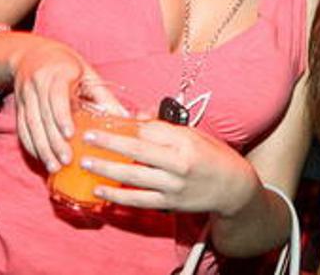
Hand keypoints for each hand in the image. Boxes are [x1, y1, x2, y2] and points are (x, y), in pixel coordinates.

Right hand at [11, 38, 100, 172]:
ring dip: (41, 148)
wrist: (31, 54)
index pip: (57, 97)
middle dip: (53, 141)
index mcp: (57, 73)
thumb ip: (104, 96)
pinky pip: (22, 128)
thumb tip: (125, 118)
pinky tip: (41, 158)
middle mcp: (38, 84)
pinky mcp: (19, 106)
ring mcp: (25, 95)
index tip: (70, 135)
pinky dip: (31, 145)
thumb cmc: (66, 64)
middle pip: (43, 116)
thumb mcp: (88, 73)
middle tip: (66, 161)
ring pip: (30, 125)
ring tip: (54, 167)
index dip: (61, 116)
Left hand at [80, 121, 260, 216]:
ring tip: (86, 163)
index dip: (127, 127)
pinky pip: (139, 200)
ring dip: (108, 169)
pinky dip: (118, 196)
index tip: (106, 122)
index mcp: (185, 142)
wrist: (233, 188)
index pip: (151, 131)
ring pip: (134, 177)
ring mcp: (173, 185)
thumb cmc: (213, 155)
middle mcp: (179, 163)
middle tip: (87, 138)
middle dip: (110, 144)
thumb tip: (136, 116)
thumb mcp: (194, 134)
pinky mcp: (169, 203)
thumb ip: (164, 127)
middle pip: (138, 151)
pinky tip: (100, 191)